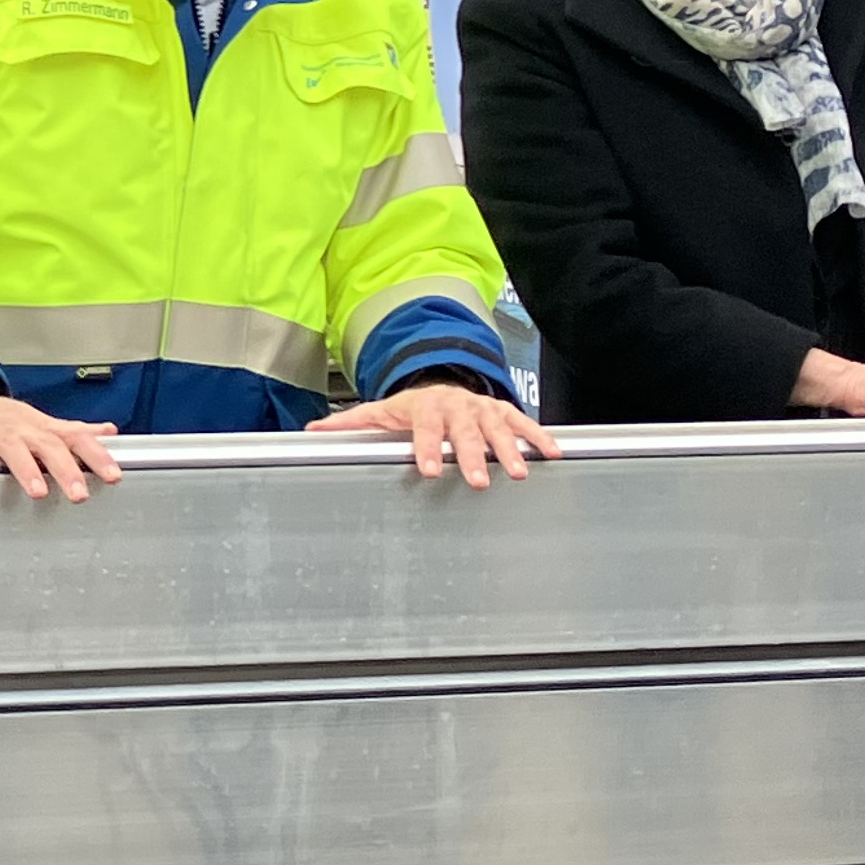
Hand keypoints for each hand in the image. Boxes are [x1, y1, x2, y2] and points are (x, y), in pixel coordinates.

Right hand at [0, 379, 121, 502]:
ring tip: (38, 492)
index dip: (96, 455)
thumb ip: (73, 431)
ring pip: (10, 446)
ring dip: (25, 468)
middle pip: (46, 445)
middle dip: (65, 468)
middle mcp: (18, 427)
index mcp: (38, 426)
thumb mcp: (38, 421)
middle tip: (80, 494)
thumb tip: (108, 432)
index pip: (74, 438)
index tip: (114, 476)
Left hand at [309, 382, 560, 487]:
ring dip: (509, 450)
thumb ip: (349, 424)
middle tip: (479, 480)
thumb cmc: (411, 409)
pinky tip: (552, 455)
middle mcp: (456, 406)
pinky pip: (523, 423)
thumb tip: (311, 432)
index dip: (427, 448)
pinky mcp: (503, 411)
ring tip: (519, 473)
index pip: (425, 429)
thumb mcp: (379, 413)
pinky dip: (538, 437)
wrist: (442, 385)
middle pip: (464, 431)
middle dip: (472, 455)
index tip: (428, 470)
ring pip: (497, 428)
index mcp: (424, 409)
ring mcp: (482, 408)